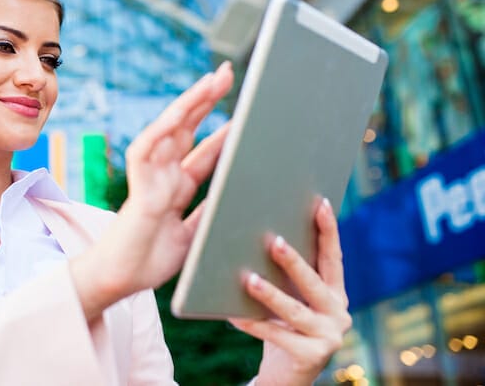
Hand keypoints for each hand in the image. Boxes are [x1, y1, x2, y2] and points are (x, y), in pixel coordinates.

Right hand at [71, 61, 233, 319]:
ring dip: (189, 104)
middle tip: (226, 73)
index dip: (222, 130)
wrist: (120, 280)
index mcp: (177, 187)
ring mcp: (151, 178)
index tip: (243, 111)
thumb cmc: (149, 259)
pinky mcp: (139, 188)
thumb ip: (208, 213)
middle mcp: (164, 176)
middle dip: (207, 101)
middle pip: (188, 129)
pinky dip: (161, 131)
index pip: (203, 150)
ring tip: (211, 81)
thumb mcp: (193, 235)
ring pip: (170, 131)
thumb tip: (237, 197)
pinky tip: (177, 113)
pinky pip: (146, 152)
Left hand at [228, 198, 352, 385]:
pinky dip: (252, 324)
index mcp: (336, 293)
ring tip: (248, 279)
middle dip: (293, 261)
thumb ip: (291, 274)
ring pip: (294, 311)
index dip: (328, 230)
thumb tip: (261, 232)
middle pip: (314, 282)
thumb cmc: (286, 324)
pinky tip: (232, 314)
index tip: (319, 202)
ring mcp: (328, 337)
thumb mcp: (294, 297)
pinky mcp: (311, 357)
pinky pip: (275, 336)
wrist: (288, 374)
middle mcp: (339, 314)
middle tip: (272, 240)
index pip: (333, 258)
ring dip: (270, 294)